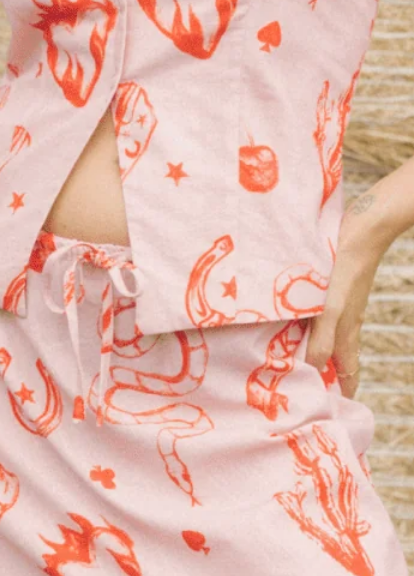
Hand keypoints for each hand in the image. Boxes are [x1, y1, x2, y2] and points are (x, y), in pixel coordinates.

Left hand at [302, 201, 394, 398]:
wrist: (362, 230)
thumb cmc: (346, 270)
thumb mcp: (331, 307)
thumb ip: (323, 337)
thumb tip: (314, 368)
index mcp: (348, 332)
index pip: (347, 373)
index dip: (339, 394)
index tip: (322, 411)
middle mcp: (345, 322)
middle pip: (334, 357)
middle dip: (318, 374)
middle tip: (291, 386)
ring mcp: (338, 304)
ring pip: (323, 334)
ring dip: (306, 347)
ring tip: (279, 356)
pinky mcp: (329, 287)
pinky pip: (316, 313)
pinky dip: (302, 322)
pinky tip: (283, 316)